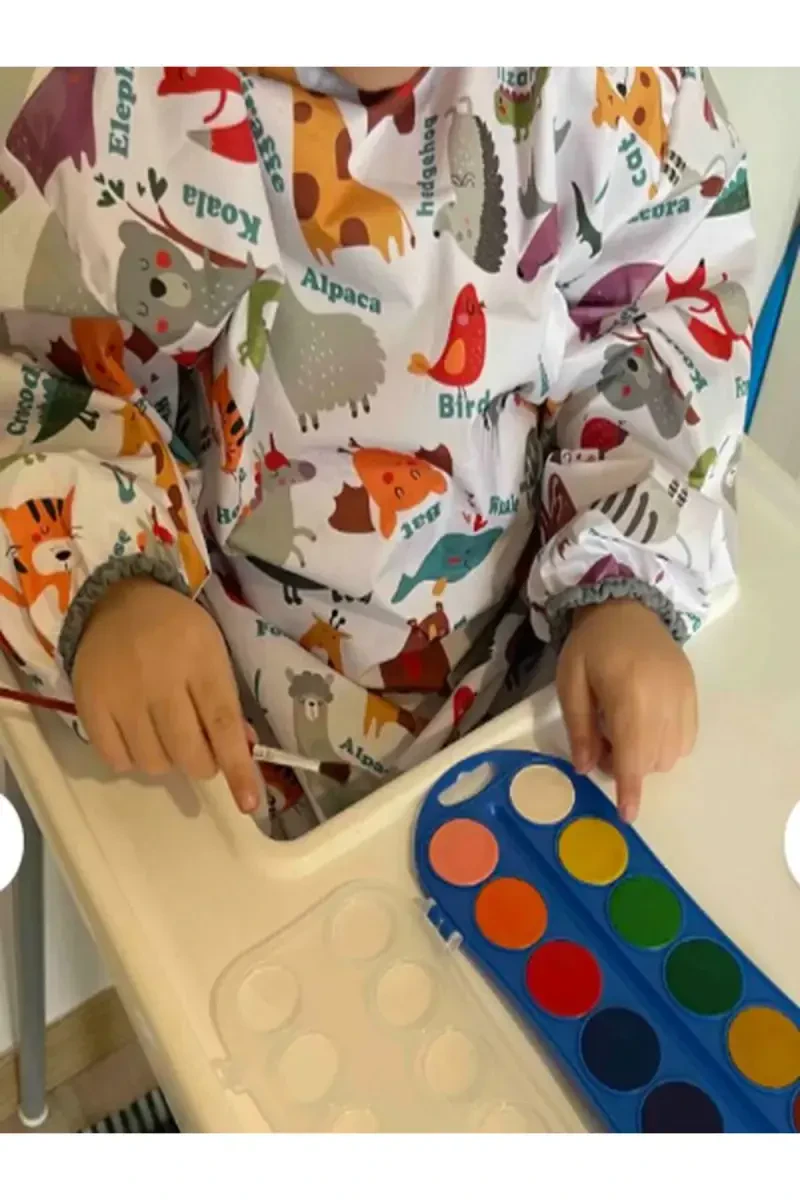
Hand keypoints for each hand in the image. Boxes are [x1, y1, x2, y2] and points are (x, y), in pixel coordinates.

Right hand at [73, 578, 259, 812]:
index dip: (238, 768)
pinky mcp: (90, 707)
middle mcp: (159, 681)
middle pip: (188, 753)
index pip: (223, 726)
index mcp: (200, 662)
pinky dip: (134, 760)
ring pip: (154, 763)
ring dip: (169, 761)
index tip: (249, 803)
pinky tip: (139, 736)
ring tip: (167, 735)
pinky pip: (118, 760)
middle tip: (202, 752)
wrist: (116, 601)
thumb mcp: (213, 653)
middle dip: (203, 764)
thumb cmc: (176, 630)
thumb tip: (242, 751)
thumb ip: (226, 702)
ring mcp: (121, 696)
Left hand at [556, 598, 696, 821]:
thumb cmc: (590, 645)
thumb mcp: (570, 682)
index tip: (628, 814)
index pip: (633, 753)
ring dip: (647, 757)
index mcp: (629, 694)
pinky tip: (645, 725)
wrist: (626, 607)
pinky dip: (666, 746)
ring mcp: (684, 697)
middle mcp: (664, 700)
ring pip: (672, 755)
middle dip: (628, 766)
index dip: (630, 787)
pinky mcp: (694, 693)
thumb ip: (579, 727)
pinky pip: (687, 740)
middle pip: (653, 760)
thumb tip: (585, 768)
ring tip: (623, 729)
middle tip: (602, 741)